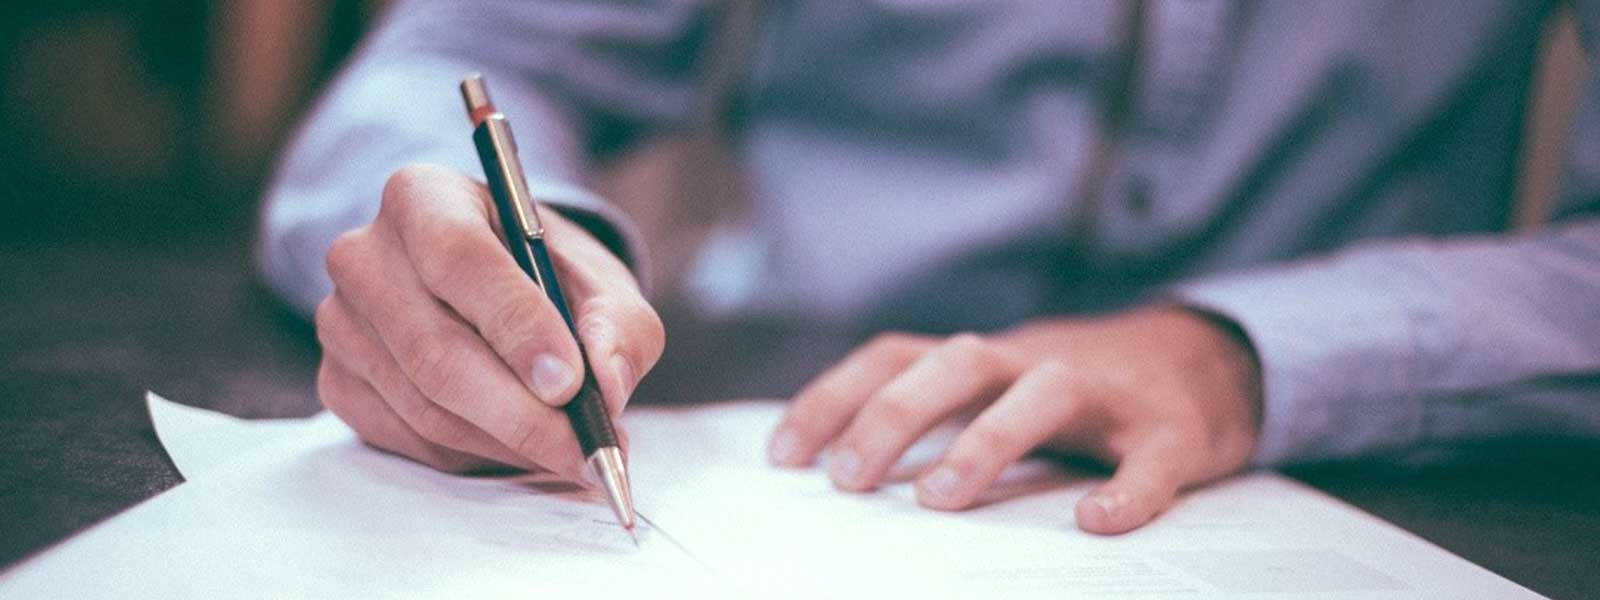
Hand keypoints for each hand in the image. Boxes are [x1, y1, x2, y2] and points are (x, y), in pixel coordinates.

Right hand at [315, 164, 663, 478]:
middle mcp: (364, 254)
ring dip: (506, 442)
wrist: (496, 290)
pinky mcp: (338, 381)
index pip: (459, 258)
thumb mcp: (600, 282)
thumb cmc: (547, 276)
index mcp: (423, 197)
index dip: (516, 325)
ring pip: (424, 405)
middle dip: (520, 412)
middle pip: (435, 349)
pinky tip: (519, 446)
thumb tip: (607, 383)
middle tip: (584, 448)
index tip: (569, 382)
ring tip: (569, 452)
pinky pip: (408, 438)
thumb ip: (617, 325)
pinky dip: (474, 455)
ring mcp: (341, 322)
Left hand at [766, 307, 1261, 533]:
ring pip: (1045, 393)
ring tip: (939, 500)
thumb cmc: (1076, 392)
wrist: (1207, 359)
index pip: (896, 356)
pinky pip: (1151, 457)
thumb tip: (838, 466)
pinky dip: (1127, 489)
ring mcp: (1107, 393)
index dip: (834, 397)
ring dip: (987, 440)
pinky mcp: (1173, 430)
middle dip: (894, 414)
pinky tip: (1096, 523)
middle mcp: (1036, 361)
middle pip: (958, 362)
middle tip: (848, 481)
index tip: (784, 456)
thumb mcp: (997, 389)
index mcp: (986, 359)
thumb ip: (935, 414)